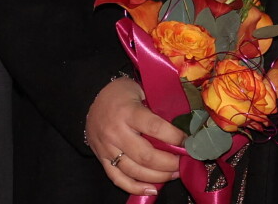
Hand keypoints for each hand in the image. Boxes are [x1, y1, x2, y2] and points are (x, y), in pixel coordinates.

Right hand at [85, 76, 184, 195]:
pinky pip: (118, 179)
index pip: (154, 127)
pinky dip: (136, 187)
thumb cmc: (120, 92)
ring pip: (134, 171)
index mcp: (128, 111)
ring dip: (157, 177)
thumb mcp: (139, 89)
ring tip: (174, 174)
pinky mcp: (102, 159)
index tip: (187, 141)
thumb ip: (155, 106)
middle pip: (145, 155)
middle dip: (169, 163)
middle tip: (184, 163)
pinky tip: (152, 188)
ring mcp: (107, 148)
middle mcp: (116, 132)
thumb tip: (180, 123)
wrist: (90, 97)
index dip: (174, 137)